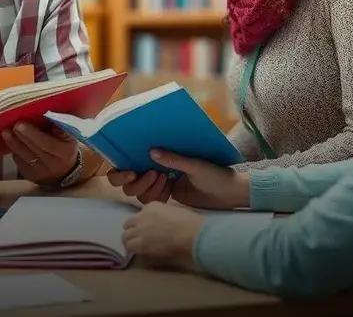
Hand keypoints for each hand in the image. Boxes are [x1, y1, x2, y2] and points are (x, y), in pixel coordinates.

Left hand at [1, 122, 78, 185]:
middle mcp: (51, 165)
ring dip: (12, 142)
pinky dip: (14, 149)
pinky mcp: (28, 175)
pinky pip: (18, 160)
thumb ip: (61, 127)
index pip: (47, 144)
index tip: (21, 123)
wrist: (65, 171)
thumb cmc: (66, 148)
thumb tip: (48, 115)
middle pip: (32, 150)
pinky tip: (11, 140)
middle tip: (11, 125)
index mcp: (64, 153)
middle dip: (19, 137)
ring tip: (6, 131)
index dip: (32, 134)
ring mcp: (38, 173)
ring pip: (22, 156)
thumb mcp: (70, 138)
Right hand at [107, 149, 249, 208]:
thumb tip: (151, 152)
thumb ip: (174, 160)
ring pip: (139, 193)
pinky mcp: (168, 197)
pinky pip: (152, 200)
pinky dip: (156, 197)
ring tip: (166, 181)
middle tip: (155, 175)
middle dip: (138, 182)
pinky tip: (169, 192)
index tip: (132, 171)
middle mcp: (157, 169)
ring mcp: (162, 184)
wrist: (229, 193)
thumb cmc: (215, 173)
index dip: (122, 171)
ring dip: (148, 189)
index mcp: (162, 156)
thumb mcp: (195, 165)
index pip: (131, 162)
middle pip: (130, 182)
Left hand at [122, 202, 203, 270]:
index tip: (147, 228)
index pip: (139, 214)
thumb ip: (163, 213)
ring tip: (136, 247)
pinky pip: (129, 247)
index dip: (142, 222)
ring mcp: (140, 230)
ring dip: (130, 240)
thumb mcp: (174, 210)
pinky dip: (132, 249)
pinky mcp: (140, 244)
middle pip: (128, 223)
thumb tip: (161, 221)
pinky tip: (138, 252)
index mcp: (151, 206)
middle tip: (138, 238)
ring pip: (125, 236)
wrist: (190, 233)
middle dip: (132, 230)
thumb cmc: (189, 222)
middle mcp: (142, 216)